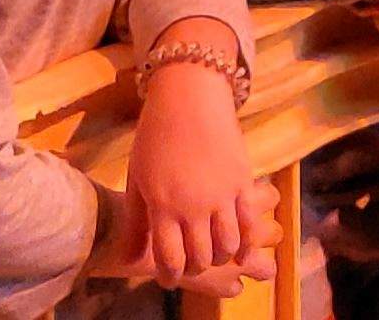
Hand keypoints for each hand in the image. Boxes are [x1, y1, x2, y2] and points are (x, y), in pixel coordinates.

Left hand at [118, 40, 277, 292]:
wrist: (190, 99)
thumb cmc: (155, 137)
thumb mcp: (137, 179)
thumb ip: (136, 222)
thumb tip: (128, 259)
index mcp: (162, 206)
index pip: (169, 259)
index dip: (169, 276)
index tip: (168, 279)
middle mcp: (193, 207)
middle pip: (200, 257)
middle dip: (194, 268)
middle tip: (189, 265)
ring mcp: (221, 196)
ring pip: (226, 246)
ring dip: (219, 257)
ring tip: (211, 254)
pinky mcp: (243, 183)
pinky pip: (249, 224)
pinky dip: (247, 243)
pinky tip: (240, 249)